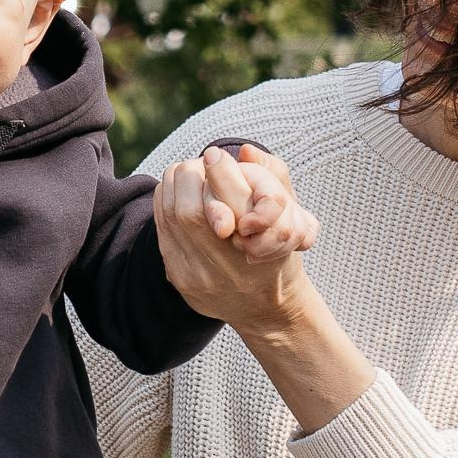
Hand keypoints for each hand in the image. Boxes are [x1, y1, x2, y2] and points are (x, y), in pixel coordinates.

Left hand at [154, 144, 322, 329]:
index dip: (216, 171)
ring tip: (187, 175)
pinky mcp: (179, 279)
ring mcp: (198, 277)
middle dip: (189, 177)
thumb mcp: (295, 215)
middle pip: (188, 211)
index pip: (224, 201)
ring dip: (174, 186)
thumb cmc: (280, 251)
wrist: (265, 307)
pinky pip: (162, 230)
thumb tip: (244, 150)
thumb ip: (274, 176)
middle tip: (198, 164)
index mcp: (256, 251)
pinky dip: (165, 204)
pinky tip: (177, 195)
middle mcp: (226, 269)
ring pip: (170, 217)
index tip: (214, 155)